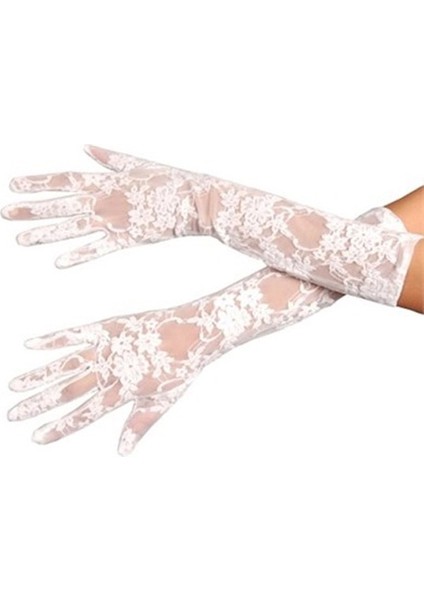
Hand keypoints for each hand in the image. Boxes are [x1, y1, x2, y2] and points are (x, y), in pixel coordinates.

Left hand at [1, 145, 213, 266]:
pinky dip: (80, 255)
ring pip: (73, 228)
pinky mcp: (128, 238)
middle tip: (5, 213)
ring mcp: (115, 220)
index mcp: (106, 180)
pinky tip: (59, 263)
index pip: (64, 180)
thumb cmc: (170, 181)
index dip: (38, 182)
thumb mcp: (137, 164)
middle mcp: (104, 199)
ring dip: (46, 234)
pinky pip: (99, 249)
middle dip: (31, 209)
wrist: (194, 200)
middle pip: (61, 204)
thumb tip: (86, 147)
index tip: (13, 184)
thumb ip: (109, 158)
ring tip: (21, 239)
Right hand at [7, 302, 214, 455]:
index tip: (37, 437)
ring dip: (38, 376)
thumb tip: (122, 451)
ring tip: (14, 385)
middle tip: (13, 414)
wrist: (195, 331)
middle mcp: (111, 370)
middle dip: (39, 404)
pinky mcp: (108, 327)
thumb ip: (140, 422)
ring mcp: (108, 348)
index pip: (85, 414)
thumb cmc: (181, 368)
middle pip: (68, 391)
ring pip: (65, 364)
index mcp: (123, 391)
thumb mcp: (164, 400)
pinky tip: (31, 344)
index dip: (60, 427)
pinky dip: (53, 339)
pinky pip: (75, 333)